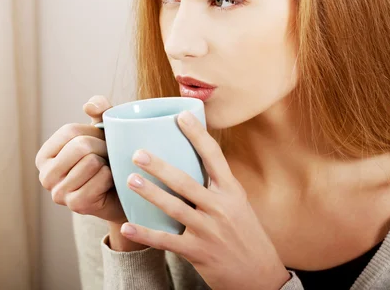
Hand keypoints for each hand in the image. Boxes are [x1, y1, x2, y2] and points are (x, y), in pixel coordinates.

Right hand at [35, 95, 126, 223]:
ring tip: (108, 169)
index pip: (70, 131)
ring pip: (91, 162)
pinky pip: (101, 178)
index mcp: (45, 156)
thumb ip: (99, 108)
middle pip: (80, 146)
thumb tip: (89, 106)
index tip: (101, 141)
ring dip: (108, 162)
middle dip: (102, 147)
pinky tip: (109, 183)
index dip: (94, 132)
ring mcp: (58, 194)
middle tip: (108, 156)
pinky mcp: (76, 205)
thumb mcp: (103, 128)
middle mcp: (45, 176)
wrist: (124, 191)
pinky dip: (111, 177)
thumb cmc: (109, 157)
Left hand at [117, 111, 290, 289]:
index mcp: (232, 192)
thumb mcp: (239, 205)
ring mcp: (210, 231)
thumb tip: (193, 160)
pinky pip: (167, 242)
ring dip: (150, 194)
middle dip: (160, 167)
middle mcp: (221, 208)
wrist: (261, 277)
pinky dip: (146, 234)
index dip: (197, 134)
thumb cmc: (246, 235)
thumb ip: (217, 186)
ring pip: (175, 208)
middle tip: (138, 153)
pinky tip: (128, 227)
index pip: (214, 156)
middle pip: (186, 181)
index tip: (181, 115)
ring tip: (129, 180)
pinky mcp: (199, 253)